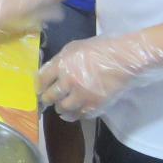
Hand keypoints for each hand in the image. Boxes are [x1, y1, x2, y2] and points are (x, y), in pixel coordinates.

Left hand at [38, 31, 162, 120]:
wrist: (123, 59)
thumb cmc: (98, 49)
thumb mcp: (74, 48)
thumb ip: (59, 60)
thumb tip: (49, 71)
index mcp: (61, 65)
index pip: (41, 79)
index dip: (39, 86)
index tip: (39, 89)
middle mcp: (68, 81)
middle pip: (50, 96)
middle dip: (47, 99)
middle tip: (47, 100)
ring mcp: (81, 95)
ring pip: (63, 108)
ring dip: (60, 108)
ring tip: (60, 108)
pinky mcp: (94, 105)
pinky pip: (79, 115)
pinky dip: (74, 115)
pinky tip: (73, 113)